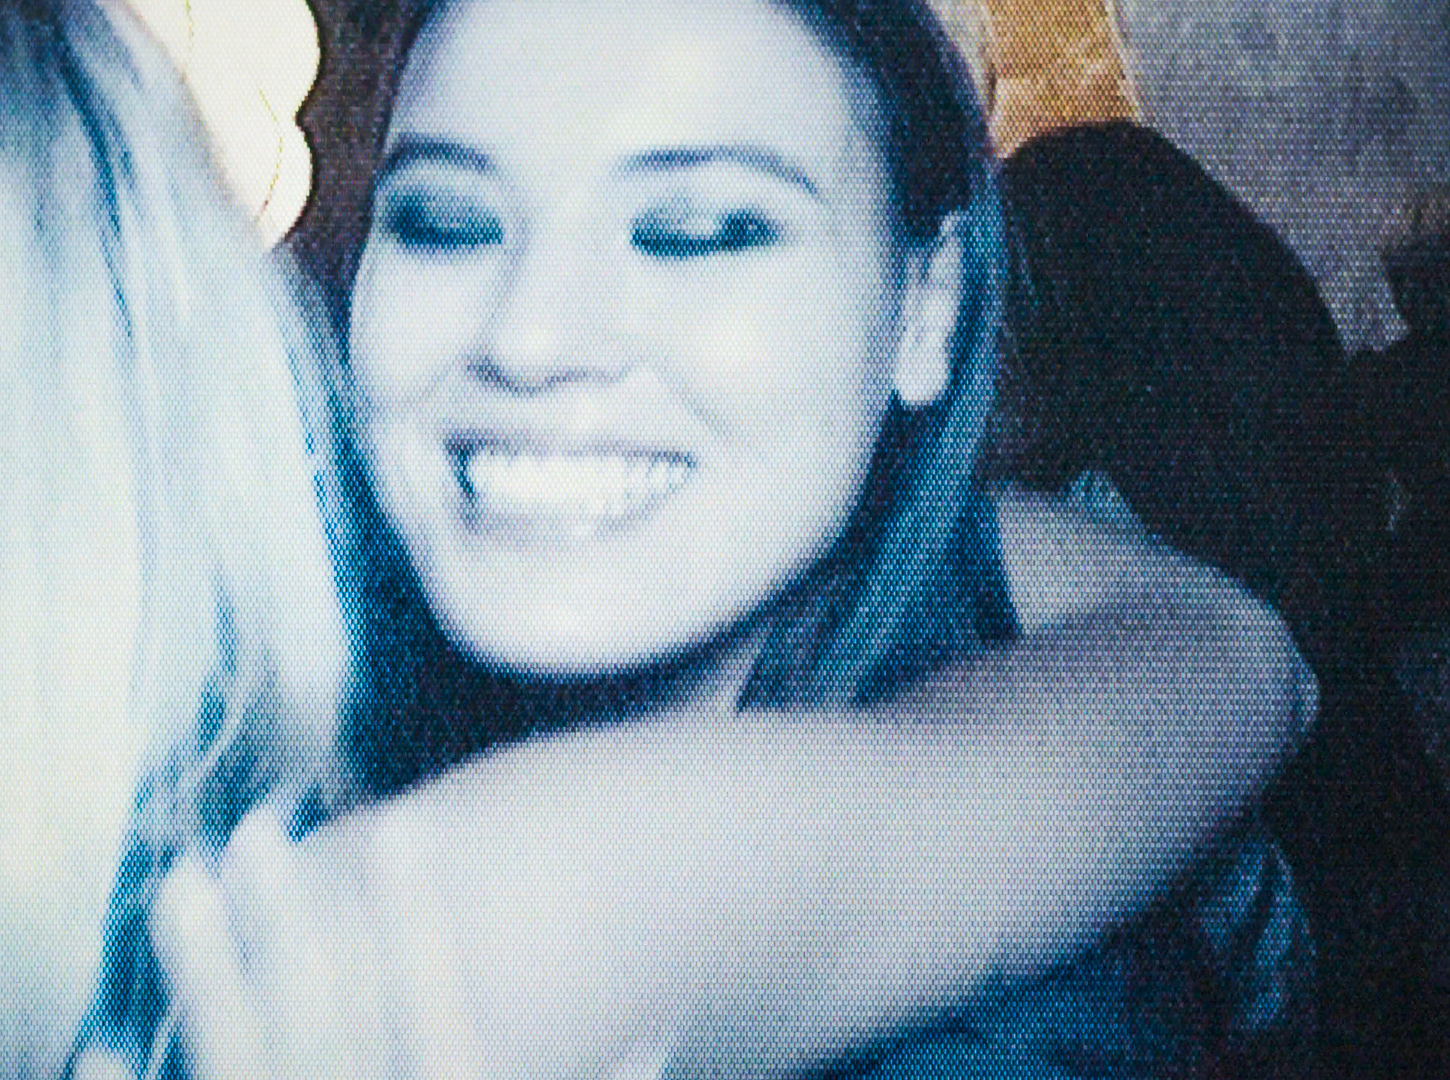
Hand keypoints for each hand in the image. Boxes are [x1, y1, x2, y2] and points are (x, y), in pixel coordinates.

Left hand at [150, 792, 684, 1079]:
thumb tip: (655, 1036)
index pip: (434, 997)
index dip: (414, 910)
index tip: (401, 824)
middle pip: (320, 1012)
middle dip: (286, 915)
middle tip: (252, 831)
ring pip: (243, 1056)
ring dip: (203, 972)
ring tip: (175, 888)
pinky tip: (93, 1048)